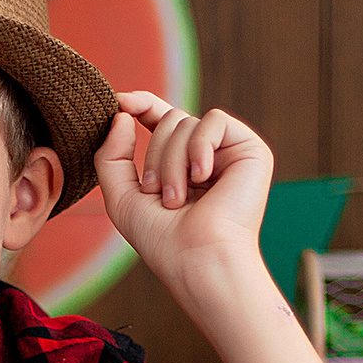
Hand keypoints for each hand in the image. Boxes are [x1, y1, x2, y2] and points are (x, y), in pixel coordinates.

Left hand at [93, 91, 271, 294]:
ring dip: (172, 163)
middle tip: (159, 196)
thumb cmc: (162, 241)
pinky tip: (203, 176)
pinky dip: (199, 147)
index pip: (160, 120)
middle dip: (155, 157)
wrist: (198, 261)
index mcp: (180, 165)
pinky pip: (214, 121)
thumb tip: (123, 112)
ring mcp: (229, 153)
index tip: (119, 101)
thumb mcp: (122, 198)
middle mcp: (205, 156)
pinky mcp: (251, 150)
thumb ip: (111, 156)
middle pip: (169, 120)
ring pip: (186, 122)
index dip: (141, 105)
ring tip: (179, 199)